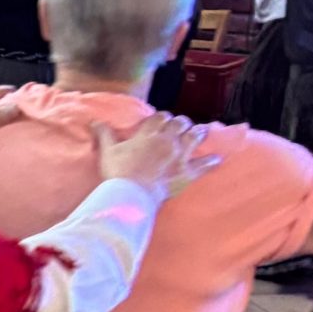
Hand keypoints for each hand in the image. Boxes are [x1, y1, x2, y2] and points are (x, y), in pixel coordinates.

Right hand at [92, 114, 218, 192]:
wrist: (132, 194)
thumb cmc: (119, 172)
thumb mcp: (107, 151)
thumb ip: (104, 134)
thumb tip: (95, 121)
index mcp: (149, 133)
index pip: (160, 117)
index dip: (163, 117)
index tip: (162, 120)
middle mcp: (167, 140)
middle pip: (179, 124)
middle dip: (181, 123)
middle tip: (182, 125)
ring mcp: (180, 156)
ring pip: (194, 137)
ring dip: (198, 133)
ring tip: (202, 131)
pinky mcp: (187, 172)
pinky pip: (204, 165)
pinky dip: (211, 161)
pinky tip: (217, 158)